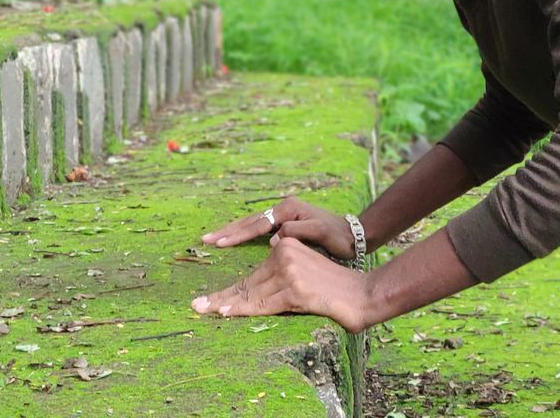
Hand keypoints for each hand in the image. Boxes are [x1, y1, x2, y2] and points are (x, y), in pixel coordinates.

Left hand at [189, 236, 371, 332]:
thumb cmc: (337, 290)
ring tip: (203, 310)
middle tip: (195, 306)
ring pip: (251, 294)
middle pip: (247, 283)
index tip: (209, 300)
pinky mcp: (294, 290)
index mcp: (286, 247)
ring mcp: (289, 272)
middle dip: (221, 297)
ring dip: (225, 305)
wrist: (364, 295)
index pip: (252, 274)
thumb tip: (256, 294)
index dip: (230, 289)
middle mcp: (285, 255)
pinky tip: (224, 312)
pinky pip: (262, 303)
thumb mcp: (306, 277)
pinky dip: (242, 309)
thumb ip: (283, 279)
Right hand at [200, 196, 356, 259]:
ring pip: (252, 223)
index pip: (258, 224)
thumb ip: (296, 233)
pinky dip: (243, 232)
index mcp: (289, 209)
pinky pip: (258, 227)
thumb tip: (273, 239)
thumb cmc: (338, 236)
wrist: (352, 234)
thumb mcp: (319, 233)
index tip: (220, 242)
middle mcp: (283, 208)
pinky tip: (232, 237)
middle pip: (250, 220)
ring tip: (212, 238)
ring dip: (232, 231)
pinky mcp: (284, 222)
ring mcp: (283, 214)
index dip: (238, 234)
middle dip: (227, 230)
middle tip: (205, 239)